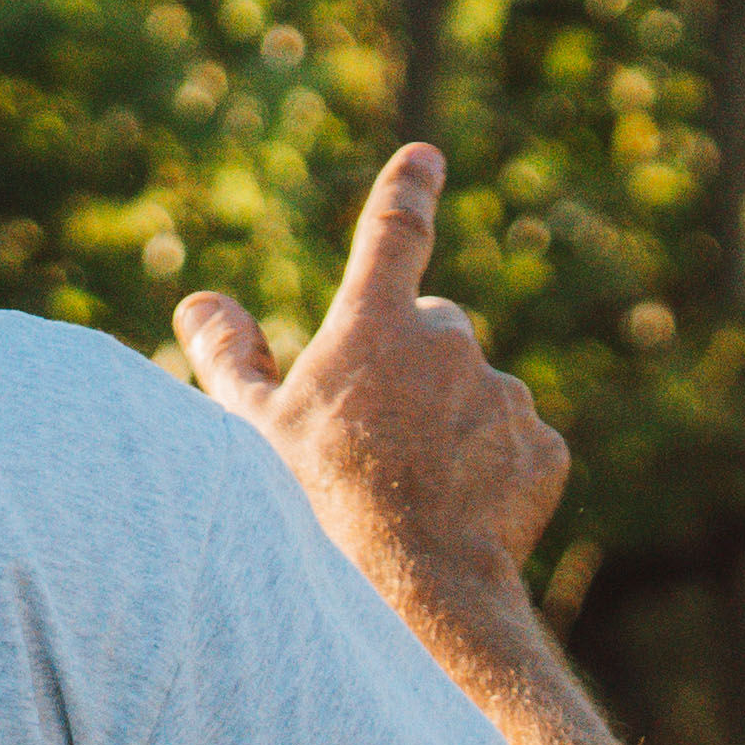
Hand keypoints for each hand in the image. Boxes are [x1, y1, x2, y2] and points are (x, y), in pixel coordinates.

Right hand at [176, 142, 566, 582]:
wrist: (412, 586)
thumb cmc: (312, 505)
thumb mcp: (250, 429)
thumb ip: (228, 355)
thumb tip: (201, 302)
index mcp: (375, 323)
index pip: (392, 234)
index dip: (406, 191)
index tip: (425, 158)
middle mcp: (450, 341)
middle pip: (431, 329)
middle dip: (407, 363)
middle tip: (368, 433)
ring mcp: (504, 393)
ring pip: (473, 391)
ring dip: (446, 420)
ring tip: (406, 488)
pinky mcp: (543, 447)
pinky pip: (511, 444)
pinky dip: (486, 466)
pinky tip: (450, 511)